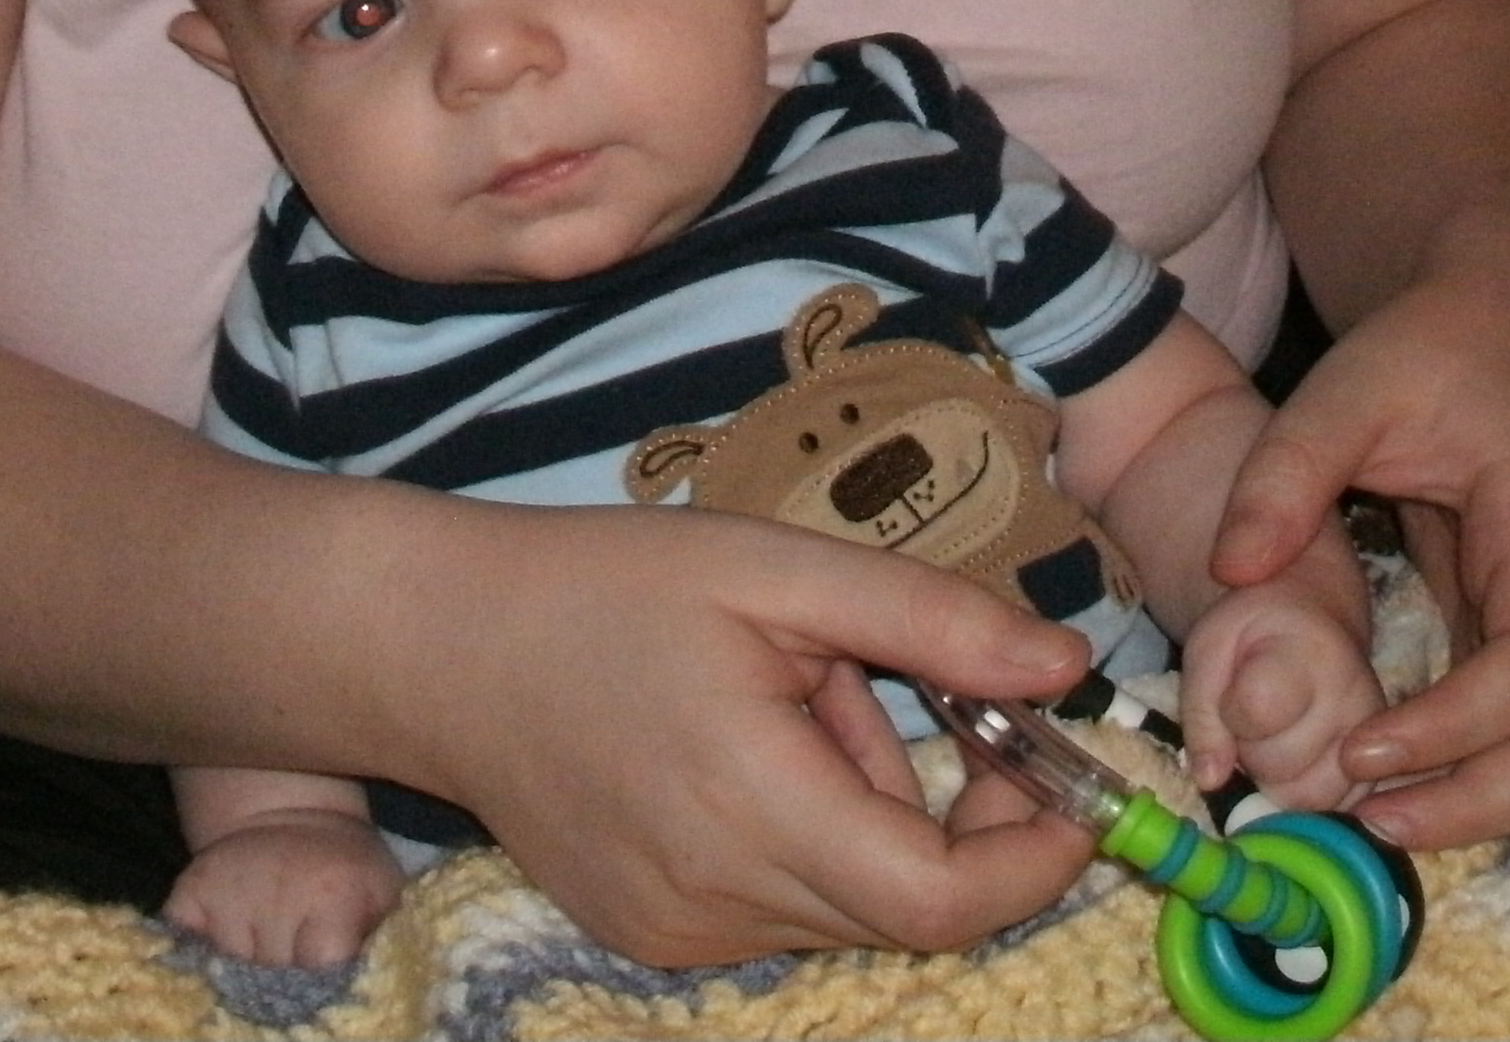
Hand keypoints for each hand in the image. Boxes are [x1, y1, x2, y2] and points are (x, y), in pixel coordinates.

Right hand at [166, 814, 406, 967]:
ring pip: (230, 971)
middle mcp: (274, 891)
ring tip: (267, 945)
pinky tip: (228, 941)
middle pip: (275, 975)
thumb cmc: (346, 870)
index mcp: (332, 894)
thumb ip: (381, 943)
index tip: (329, 969)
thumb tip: (371, 994)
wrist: (293, 815)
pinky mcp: (188, 892)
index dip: (327, 974)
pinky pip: (187, 949)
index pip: (324, 964)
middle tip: (298, 958)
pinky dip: (201, 957)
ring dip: (246, 969)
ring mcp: (226, 892)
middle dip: (287, 978)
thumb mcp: (383, 896)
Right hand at [387, 498, 1100, 965]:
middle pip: (904, 909)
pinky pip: (781, 913)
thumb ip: (931, 622)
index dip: (1032, 859)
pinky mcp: (652, 941)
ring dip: (868, 821)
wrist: (442, 646)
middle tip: (896, 690)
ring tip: (794, 701)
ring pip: (846, 909)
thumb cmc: (605, 586)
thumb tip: (1068, 671)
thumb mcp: (774, 568)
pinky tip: (740, 752)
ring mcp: (677, 935)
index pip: (940, 902)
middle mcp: (714, 899)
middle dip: (951, 816)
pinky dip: (803, 844)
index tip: (1067, 783)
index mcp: (748, 800)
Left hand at [1180, 583, 1380, 814]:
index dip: (1230, 714)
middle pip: (1280, 767)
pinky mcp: (1381, 775)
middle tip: (1252, 723)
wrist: (1312, 629)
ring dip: (1275, 785)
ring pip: (1308, 801)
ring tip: (1274, 741)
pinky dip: (1302, 803)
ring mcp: (1375, 743)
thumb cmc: (1254, 637)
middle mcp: (1356, 701)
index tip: (1232, 695)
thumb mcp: (1209, 650)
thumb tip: (1211, 781)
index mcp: (1311, 655)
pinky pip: (1332, 813)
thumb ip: (1201, 713)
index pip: (1258, 710)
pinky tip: (1295, 766)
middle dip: (1251, 754)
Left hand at [1205, 274, 1509, 847]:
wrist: (1498, 317)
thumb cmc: (1431, 347)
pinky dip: (1475, 765)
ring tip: (1379, 822)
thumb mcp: (1348, 385)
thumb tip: (1232, 573)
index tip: (1365, 751)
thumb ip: (1287, 472)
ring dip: (1489, 797)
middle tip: (1375, 826)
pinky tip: (1392, 782)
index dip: (1461, 724)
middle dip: (1490, 799)